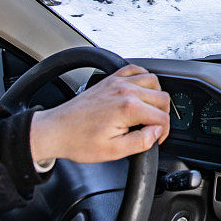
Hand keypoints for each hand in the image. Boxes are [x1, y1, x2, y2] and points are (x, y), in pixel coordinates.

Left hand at [29, 64, 169, 163]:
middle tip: (153, 128)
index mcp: (128, 109)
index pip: (162, 117)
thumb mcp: (113, 151)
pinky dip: (143, 78)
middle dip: (162, 115)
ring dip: (156, 95)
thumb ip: (141, 142)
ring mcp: (117, 82)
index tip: (157, 138)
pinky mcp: (110, 79)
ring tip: (149, 111)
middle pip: (162, 97)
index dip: (164, 132)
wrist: (56, 130)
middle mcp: (125, 90)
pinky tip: (140, 91)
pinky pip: (135, 69)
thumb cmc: (79, 141)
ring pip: (153, 80)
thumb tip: (156, 132)